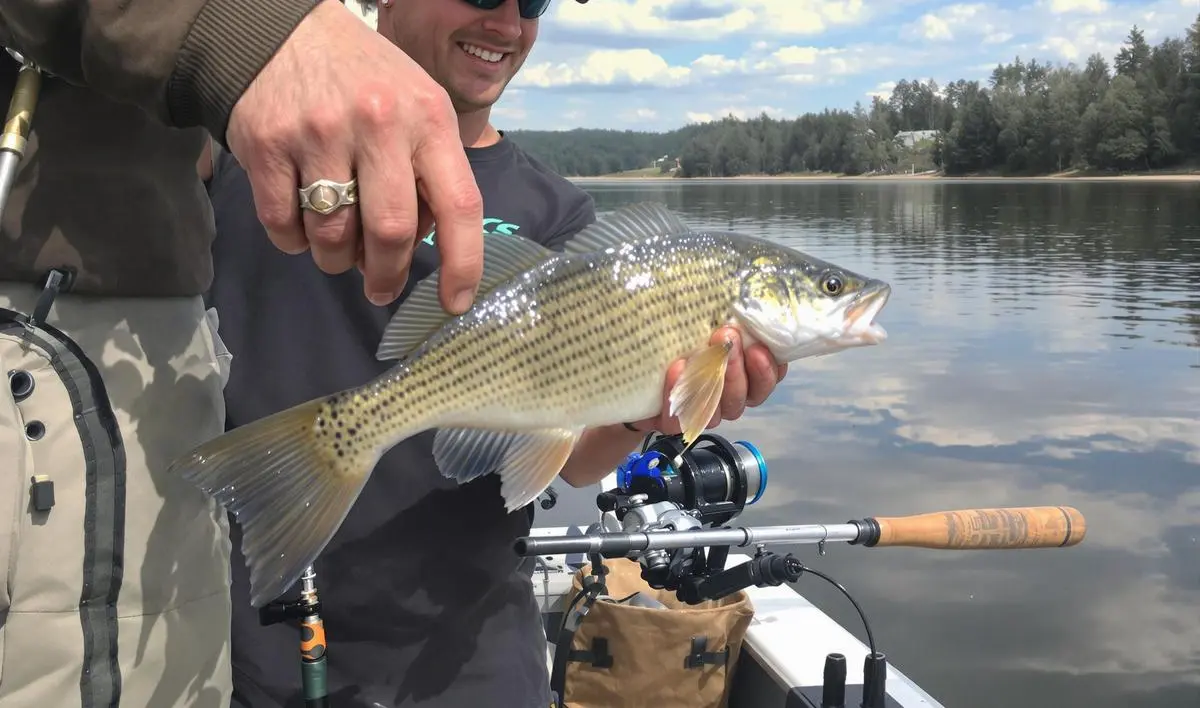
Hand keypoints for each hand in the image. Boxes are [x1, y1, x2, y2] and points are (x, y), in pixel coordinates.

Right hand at [224, 0, 483, 310]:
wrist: (282, 31)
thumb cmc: (366, 80)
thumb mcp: (418, 105)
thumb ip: (430, 170)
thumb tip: (426, 244)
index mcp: (428, 119)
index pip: (460, 204)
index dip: (463, 263)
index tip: (456, 302)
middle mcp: (378, 124)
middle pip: (390, 232)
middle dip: (388, 275)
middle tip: (381, 288)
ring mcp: (319, 134)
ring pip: (333, 237)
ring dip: (337, 260)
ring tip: (339, 249)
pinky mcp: (267, 145)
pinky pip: (283, 225)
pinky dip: (295, 241)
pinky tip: (302, 223)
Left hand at [627, 326, 787, 434]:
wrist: (624, 364)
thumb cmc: (671, 334)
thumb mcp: (697, 316)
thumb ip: (721, 312)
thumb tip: (735, 286)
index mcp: (741, 374)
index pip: (766, 379)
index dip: (768, 368)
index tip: (759, 347)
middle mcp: (725, 398)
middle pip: (745, 396)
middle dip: (737, 367)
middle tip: (726, 337)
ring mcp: (700, 413)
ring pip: (719, 411)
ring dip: (714, 380)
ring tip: (702, 352)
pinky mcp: (673, 422)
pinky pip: (682, 418)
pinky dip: (681, 390)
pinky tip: (676, 368)